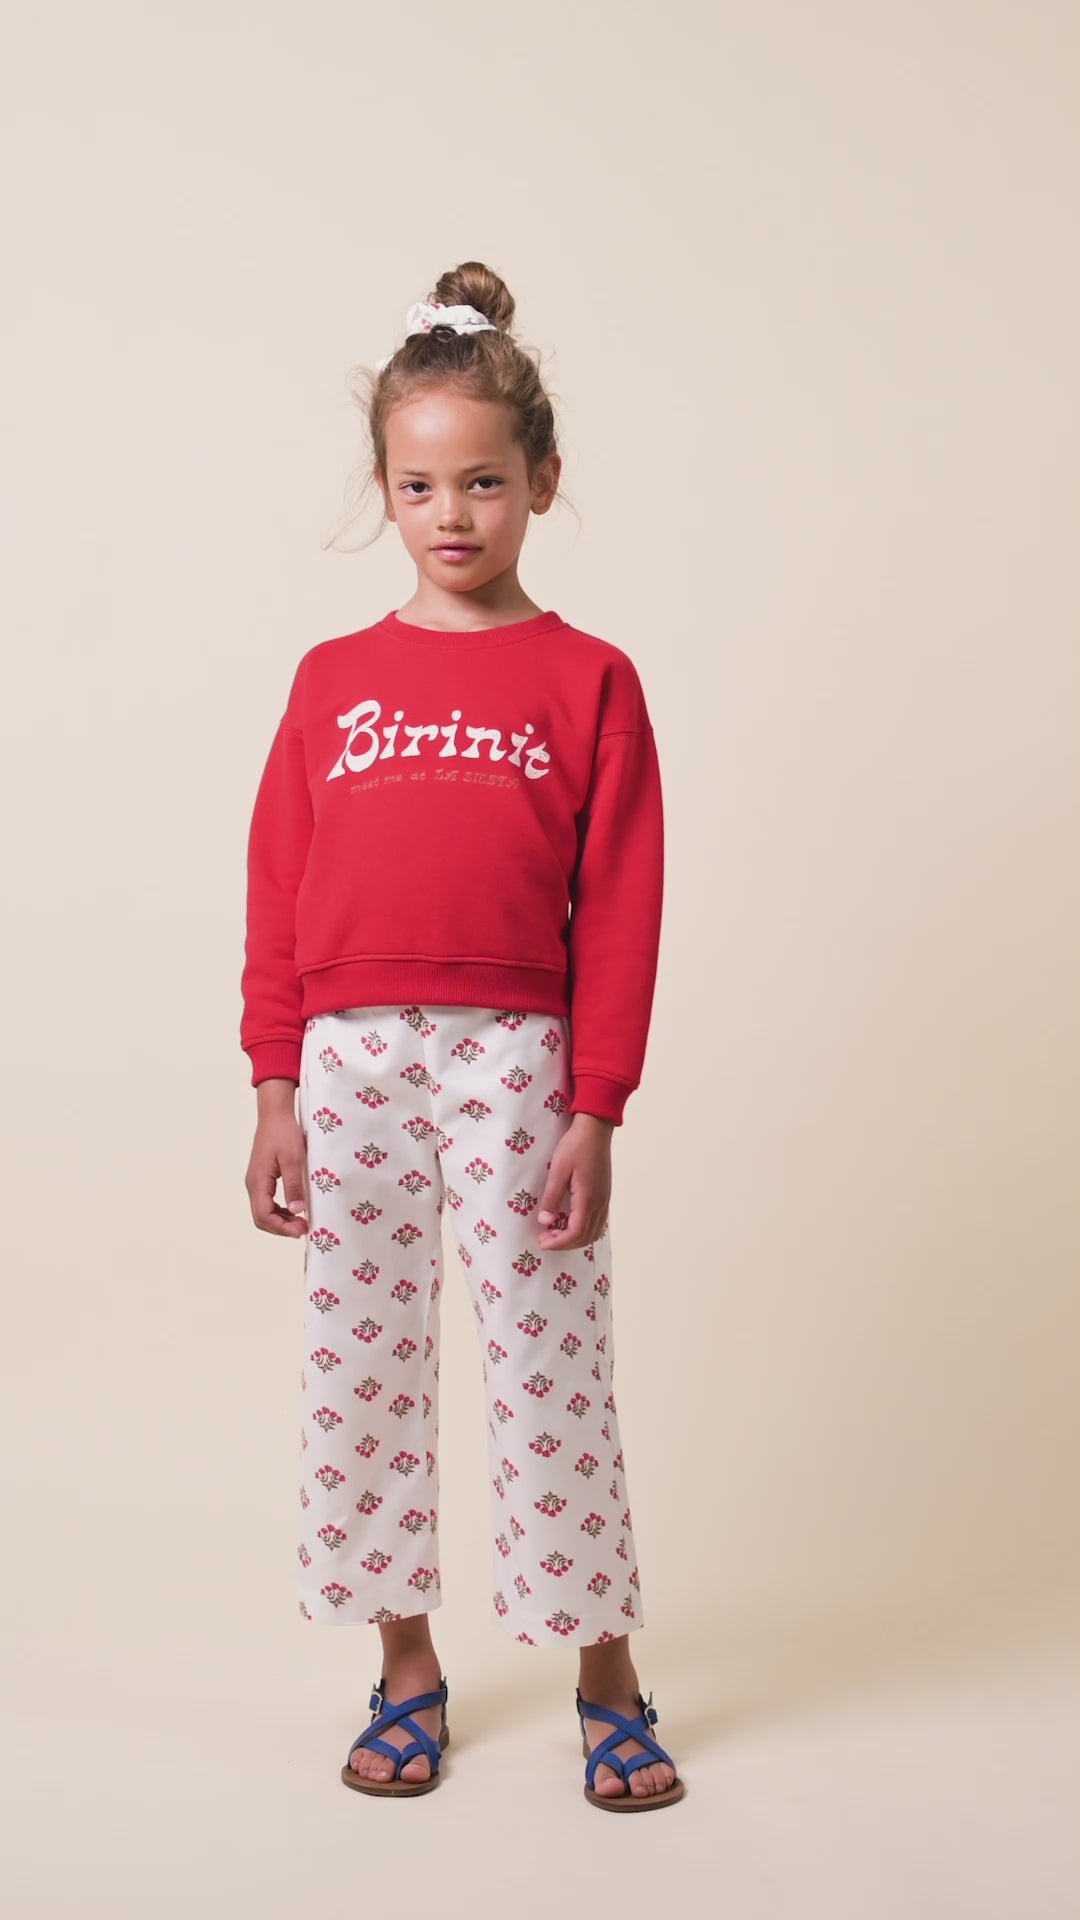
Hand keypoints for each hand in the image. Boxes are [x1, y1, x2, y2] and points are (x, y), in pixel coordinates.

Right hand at [246, 1085, 308, 1236]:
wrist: (275, 1115)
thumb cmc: (284, 1134)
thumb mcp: (294, 1160)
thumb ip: (294, 1186)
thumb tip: (297, 1211)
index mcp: (258, 1181)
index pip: (263, 1215)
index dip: (281, 1227)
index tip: (301, 1230)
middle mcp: (253, 1184)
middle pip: (261, 1218)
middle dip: (281, 1228)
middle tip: (304, 1228)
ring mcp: (256, 1182)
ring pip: (263, 1212)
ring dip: (281, 1221)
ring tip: (302, 1222)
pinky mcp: (262, 1179)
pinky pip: (268, 1202)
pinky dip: (280, 1211)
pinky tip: (295, 1210)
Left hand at [536, 1113, 613, 1250]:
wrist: (595, 1129)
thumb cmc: (575, 1146)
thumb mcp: (558, 1170)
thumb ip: (552, 1197)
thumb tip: (545, 1221)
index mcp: (588, 1199)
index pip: (576, 1233)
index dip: (558, 1242)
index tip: (542, 1242)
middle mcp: (600, 1203)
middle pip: (586, 1237)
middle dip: (565, 1244)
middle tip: (545, 1238)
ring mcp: (605, 1200)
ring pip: (594, 1231)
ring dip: (575, 1238)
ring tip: (555, 1232)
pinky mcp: (604, 1194)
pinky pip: (597, 1221)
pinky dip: (583, 1229)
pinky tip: (569, 1221)